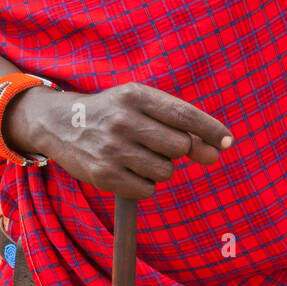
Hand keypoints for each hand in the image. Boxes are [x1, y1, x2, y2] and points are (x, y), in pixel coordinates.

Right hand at [2, 81, 232, 198]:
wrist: (58, 123)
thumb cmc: (113, 112)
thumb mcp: (140, 103)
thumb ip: (178, 123)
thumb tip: (216, 150)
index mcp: (136, 95)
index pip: (185, 115)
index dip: (211, 129)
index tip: (228, 141)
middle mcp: (124, 120)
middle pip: (180, 146)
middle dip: (182, 150)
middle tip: (164, 146)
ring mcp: (112, 149)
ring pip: (166, 171)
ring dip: (162, 168)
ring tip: (140, 156)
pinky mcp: (103, 176)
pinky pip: (147, 190)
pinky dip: (146, 185)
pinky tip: (129, 170)